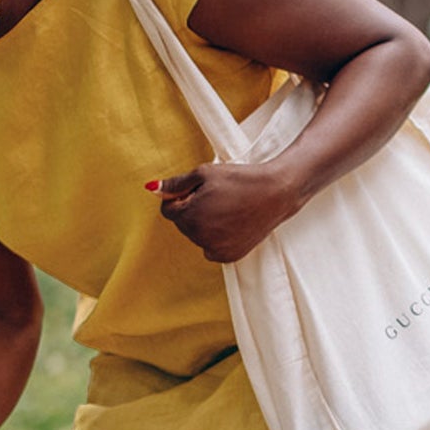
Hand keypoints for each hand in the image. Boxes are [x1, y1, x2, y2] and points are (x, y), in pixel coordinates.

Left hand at [150, 161, 296, 262]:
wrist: (276, 193)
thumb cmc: (240, 179)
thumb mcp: (204, 173)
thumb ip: (176, 184)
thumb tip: (152, 189)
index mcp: (189, 217)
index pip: (168, 210)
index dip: (180, 196)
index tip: (199, 189)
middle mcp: (200, 238)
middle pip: (182, 224)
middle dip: (192, 210)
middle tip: (217, 196)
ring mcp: (215, 250)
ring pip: (197, 237)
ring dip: (205, 224)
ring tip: (227, 208)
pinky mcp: (230, 257)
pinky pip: (211, 248)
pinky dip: (217, 238)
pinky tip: (232, 223)